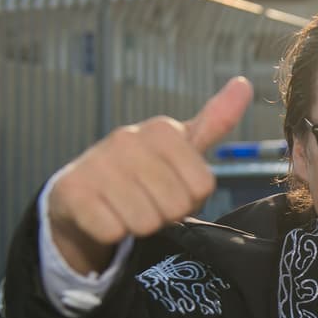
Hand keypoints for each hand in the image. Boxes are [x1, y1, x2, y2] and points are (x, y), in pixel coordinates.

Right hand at [46, 77, 253, 273]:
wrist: (82, 192)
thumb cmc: (143, 171)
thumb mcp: (182, 145)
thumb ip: (216, 120)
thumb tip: (244, 83)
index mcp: (160, 129)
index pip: (202, 187)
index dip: (191, 199)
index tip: (172, 187)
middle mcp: (126, 139)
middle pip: (175, 206)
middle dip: (166, 214)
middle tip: (148, 201)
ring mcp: (96, 163)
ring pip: (145, 222)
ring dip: (139, 225)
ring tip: (127, 207)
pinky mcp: (72, 192)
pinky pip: (112, 232)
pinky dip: (112, 233)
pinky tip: (105, 215)